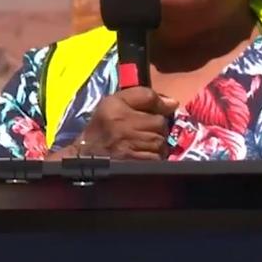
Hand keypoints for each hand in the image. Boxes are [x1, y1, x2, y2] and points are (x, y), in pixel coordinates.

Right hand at [57, 87, 177, 160]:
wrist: (87, 157)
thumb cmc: (104, 128)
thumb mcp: (115, 103)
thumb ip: (143, 96)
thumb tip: (173, 103)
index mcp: (116, 108)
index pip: (149, 97)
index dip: (158, 105)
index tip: (157, 111)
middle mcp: (123, 126)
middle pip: (160, 122)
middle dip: (157, 127)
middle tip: (144, 131)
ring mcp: (130, 147)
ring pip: (161, 141)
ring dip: (156, 143)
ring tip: (142, 144)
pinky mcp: (136, 165)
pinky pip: (158, 157)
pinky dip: (154, 156)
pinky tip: (142, 155)